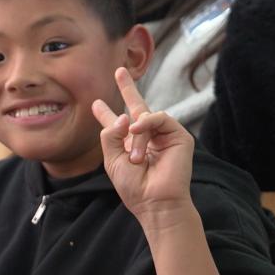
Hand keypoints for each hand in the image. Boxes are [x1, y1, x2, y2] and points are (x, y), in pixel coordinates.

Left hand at [90, 68, 195, 225]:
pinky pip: (159, 118)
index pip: (117, 126)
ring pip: (144, 118)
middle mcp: (146, 137)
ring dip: (136, 136)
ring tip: (136, 159)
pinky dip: (147, 123)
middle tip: (119, 72)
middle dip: (128, 89)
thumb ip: (110, 134)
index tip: (96, 103)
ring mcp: (163, 135)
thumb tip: (125, 115)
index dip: (106, 113)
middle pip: (137, 108)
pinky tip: (138, 131)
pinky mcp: (178, 136)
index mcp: (129, 145)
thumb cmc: (133, 186)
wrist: (154, 202)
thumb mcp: (112, 159)